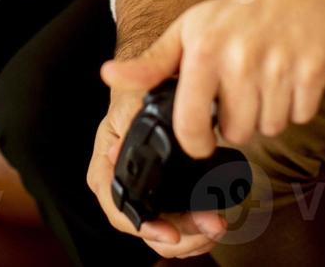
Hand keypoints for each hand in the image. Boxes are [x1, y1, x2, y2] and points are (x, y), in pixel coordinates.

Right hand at [86, 87, 227, 258]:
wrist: (146, 86)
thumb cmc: (136, 94)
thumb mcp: (129, 103)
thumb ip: (126, 124)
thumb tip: (115, 155)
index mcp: (105, 169)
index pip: (119, 210)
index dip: (146, 227)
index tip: (173, 234)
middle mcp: (120, 189)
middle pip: (148, 230)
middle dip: (184, 236)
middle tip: (214, 225)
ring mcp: (142, 197)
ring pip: (165, 236)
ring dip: (196, 237)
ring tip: (219, 225)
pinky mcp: (163, 199)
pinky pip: (177, 227)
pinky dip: (198, 232)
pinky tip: (214, 224)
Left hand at [101, 0, 324, 160]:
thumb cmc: (236, 12)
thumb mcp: (187, 31)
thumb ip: (151, 63)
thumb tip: (109, 77)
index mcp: (205, 52)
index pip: (191, 125)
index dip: (195, 141)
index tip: (200, 137)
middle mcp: (242, 60)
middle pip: (238, 133)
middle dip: (237, 121)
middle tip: (238, 92)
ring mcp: (281, 67)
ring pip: (271, 128)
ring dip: (267, 113)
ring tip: (263, 82)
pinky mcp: (314, 71)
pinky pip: (301, 116)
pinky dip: (295, 105)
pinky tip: (287, 78)